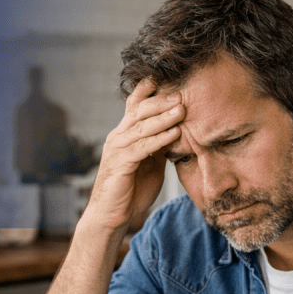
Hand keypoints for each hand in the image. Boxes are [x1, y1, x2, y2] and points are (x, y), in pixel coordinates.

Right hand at [82, 79, 183, 231]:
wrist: (111, 216)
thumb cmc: (131, 191)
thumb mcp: (149, 163)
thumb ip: (158, 146)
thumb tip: (178, 132)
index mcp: (124, 135)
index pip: (133, 106)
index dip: (146, 91)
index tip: (162, 77)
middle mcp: (118, 138)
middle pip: (138, 111)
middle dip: (160, 101)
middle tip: (180, 94)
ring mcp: (117, 150)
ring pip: (140, 127)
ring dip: (163, 117)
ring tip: (181, 109)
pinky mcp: (120, 164)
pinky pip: (141, 147)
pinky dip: (159, 139)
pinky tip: (174, 133)